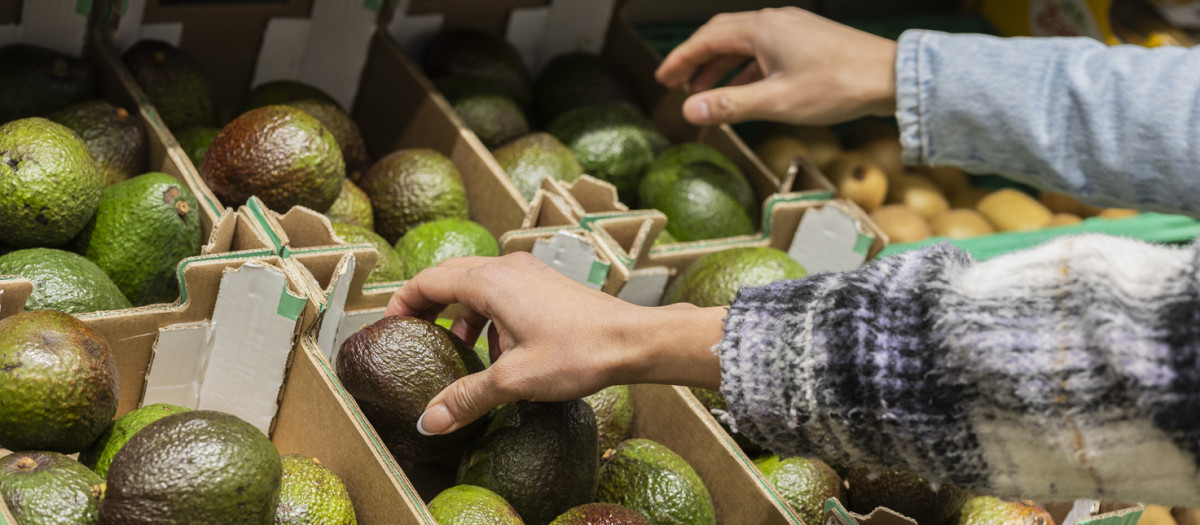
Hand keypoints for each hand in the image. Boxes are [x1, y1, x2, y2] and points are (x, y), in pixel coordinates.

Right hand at [385, 253, 725, 435]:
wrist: (634, 341)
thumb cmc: (579, 352)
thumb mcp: (514, 380)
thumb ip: (467, 397)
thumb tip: (430, 421)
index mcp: (490, 281)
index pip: (428, 280)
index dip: (403, 302)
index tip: (391, 327)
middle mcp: (507, 267)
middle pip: (451, 278)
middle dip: (430, 306)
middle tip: (416, 336)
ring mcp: (530, 273)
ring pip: (479, 285)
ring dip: (463, 314)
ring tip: (460, 351)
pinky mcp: (547, 285)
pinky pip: (504, 292)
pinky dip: (490, 316)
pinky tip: (500, 351)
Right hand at [656, 7, 897, 125]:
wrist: (890, 78)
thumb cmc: (840, 85)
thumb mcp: (777, 101)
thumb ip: (730, 105)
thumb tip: (690, 109)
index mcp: (763, 29)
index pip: (707, 38)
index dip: (681, 59)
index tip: (663, 77)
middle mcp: (776, 22)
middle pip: (723, 36)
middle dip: (697, 60)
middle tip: (677, 82)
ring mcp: (793, 31)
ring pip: (745, 45)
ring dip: (721, 68)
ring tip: (704, 93)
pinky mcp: (808, 43)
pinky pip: (765, 52)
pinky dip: (746, 71)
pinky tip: (744, 93)